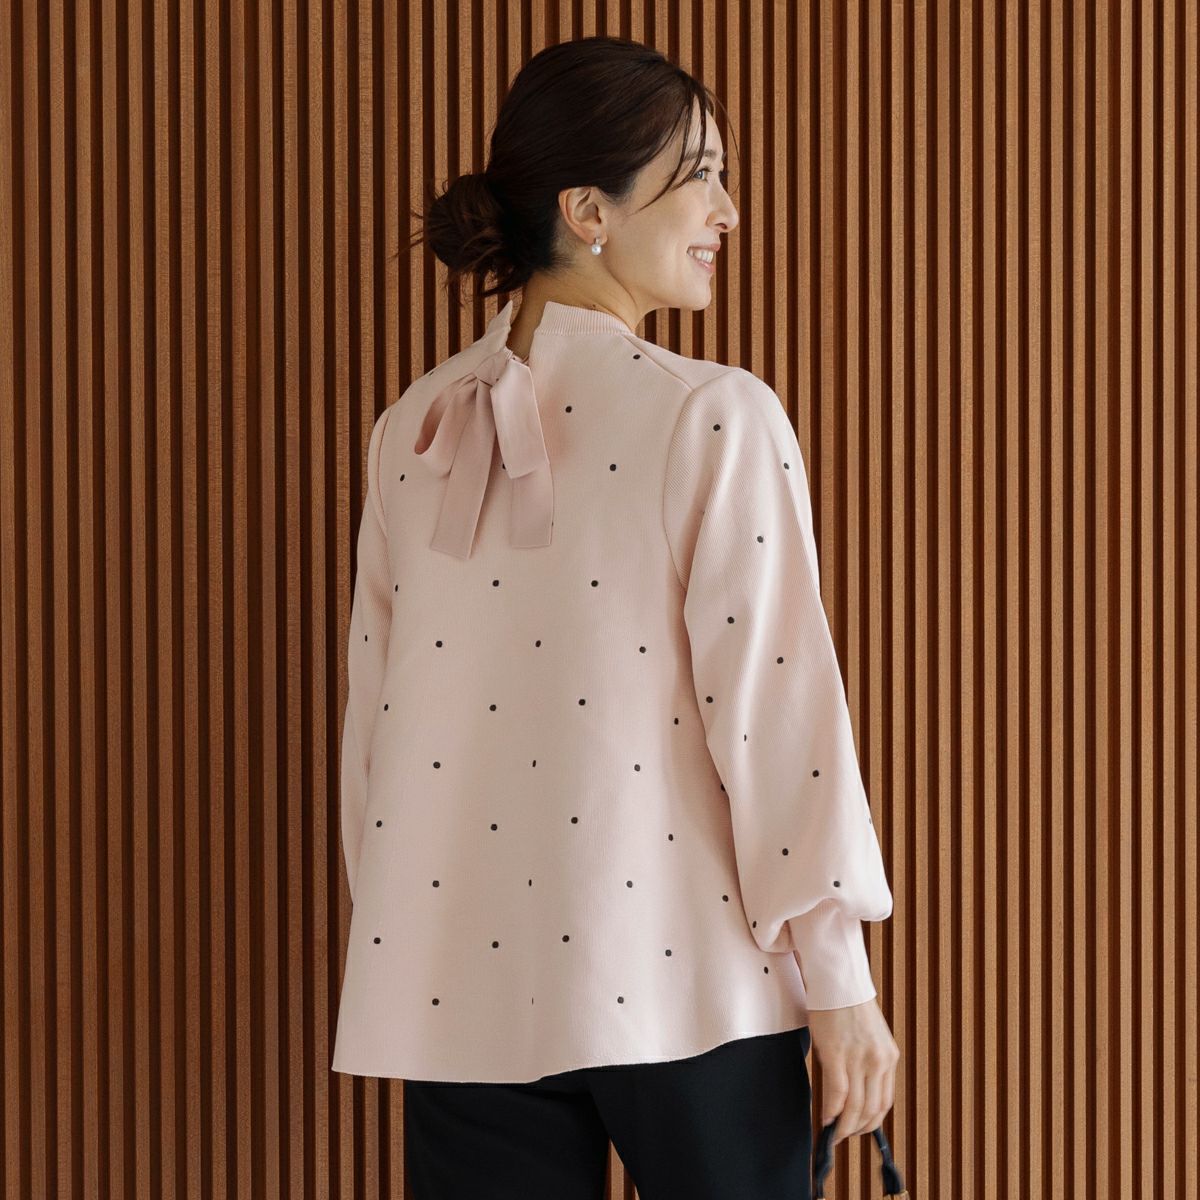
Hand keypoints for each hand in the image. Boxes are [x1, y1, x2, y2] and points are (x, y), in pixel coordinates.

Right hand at [806, 996, 898, 1144]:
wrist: (837, 981)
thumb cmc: (848, 1006)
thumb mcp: (869, 1038)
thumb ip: (868, 1063)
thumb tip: (856, 1091)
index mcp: (889, 1058)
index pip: (885, 1103)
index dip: (870, 1123)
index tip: (858, 1129)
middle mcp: (878, 1061)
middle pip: (871, 1110)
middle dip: (855, 1129)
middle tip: (842, 1136)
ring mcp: (859, 1059)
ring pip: (855, 1107)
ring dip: (843, 1126)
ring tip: (833, 1132)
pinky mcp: (837, 1054)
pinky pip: (837, 1094)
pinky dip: (832, 1111)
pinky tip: (825, 1117)